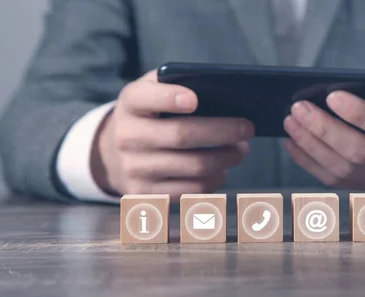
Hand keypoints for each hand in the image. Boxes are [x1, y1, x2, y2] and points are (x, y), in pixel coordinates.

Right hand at [91, 70, 253, 198]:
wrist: (116, 152)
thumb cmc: (151, 115)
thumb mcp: (155, 91)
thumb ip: (179, 84)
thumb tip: (225, 94)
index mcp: (130, 103)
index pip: (146, 98)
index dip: (169, 98)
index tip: (194, 100)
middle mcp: (127, 136)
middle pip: (182, 135)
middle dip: (223, 131)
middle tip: (248, 128)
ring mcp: (134, 168)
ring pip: (194, 166)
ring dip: (226, 158)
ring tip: (240, 150)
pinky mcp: (147, 195)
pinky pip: (192, 190)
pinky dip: (215, 178)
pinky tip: (222, 168)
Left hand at [283, 73, 364, 190]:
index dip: (360, 114)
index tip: (333, 95)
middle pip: (359, 152)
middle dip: (324, 129)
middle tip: (299, 107)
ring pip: (343, 169)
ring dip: (312, 146)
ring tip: (291, 121)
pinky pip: (335, 180)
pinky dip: (310, 163)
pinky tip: (293, 142)